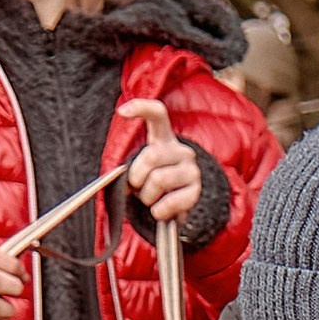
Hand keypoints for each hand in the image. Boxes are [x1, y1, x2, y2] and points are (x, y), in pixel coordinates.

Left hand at [119, 97, 202, 227]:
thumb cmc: (151, 183)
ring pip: (159, 179)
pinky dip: (158, 210)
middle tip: (135, 188)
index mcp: (164, 138)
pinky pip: (170, 201)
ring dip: (146, 196)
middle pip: (151, 155)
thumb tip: (125, 185)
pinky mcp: (196, 192)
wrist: (174, 208)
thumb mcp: (139, 169)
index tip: (121, 112)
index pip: (157, 114)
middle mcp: (182, 150)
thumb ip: (129, 170)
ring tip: (149, 199)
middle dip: (136, 177)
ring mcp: (192, 170)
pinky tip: (159, 211)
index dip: (140, 108)